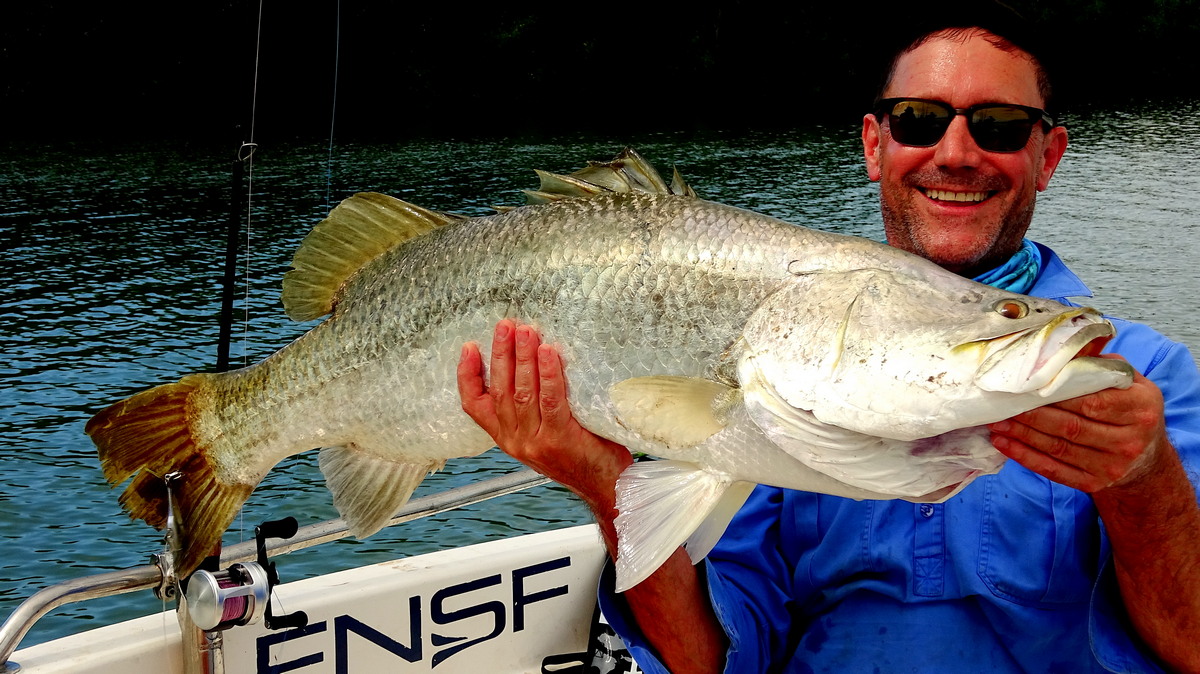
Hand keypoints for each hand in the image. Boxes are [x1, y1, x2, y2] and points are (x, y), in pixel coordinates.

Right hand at [457, 319, 630, 510]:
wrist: (607, 484)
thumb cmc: (582, 452)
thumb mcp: (545, 432)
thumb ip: (533, 407)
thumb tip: (532, 356)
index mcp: (507, 437)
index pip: (475, 405)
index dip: (468, 375)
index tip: (469, 347)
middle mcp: (516, 440)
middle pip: (500, 391)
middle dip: (501, 354)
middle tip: (505, 325)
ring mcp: (535, 442)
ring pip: (522, 393)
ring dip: (523, 358)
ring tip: (526, 332)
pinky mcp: (559, 439)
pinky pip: (550, 401)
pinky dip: (548, 375)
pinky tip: (548, 353)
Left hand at [988, 356, 1170, 492]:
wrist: (1146, 460)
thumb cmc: (1130, 411)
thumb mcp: (1130, 384)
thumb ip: (1102, 367)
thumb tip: (1062, 352)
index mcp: (1140, 409)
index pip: (1094, 401)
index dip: (1058, 395)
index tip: (1028, 386)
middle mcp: (1129, 440)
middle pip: (1071, 426)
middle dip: (1031, 414)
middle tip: (1002, 403)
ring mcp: (1111, 466)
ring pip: (1058, 448)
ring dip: (1022, 435)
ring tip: (996, 421)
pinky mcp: (1094, 483)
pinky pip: (1054, 470)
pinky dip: (1025, 457)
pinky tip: (1004, 444)